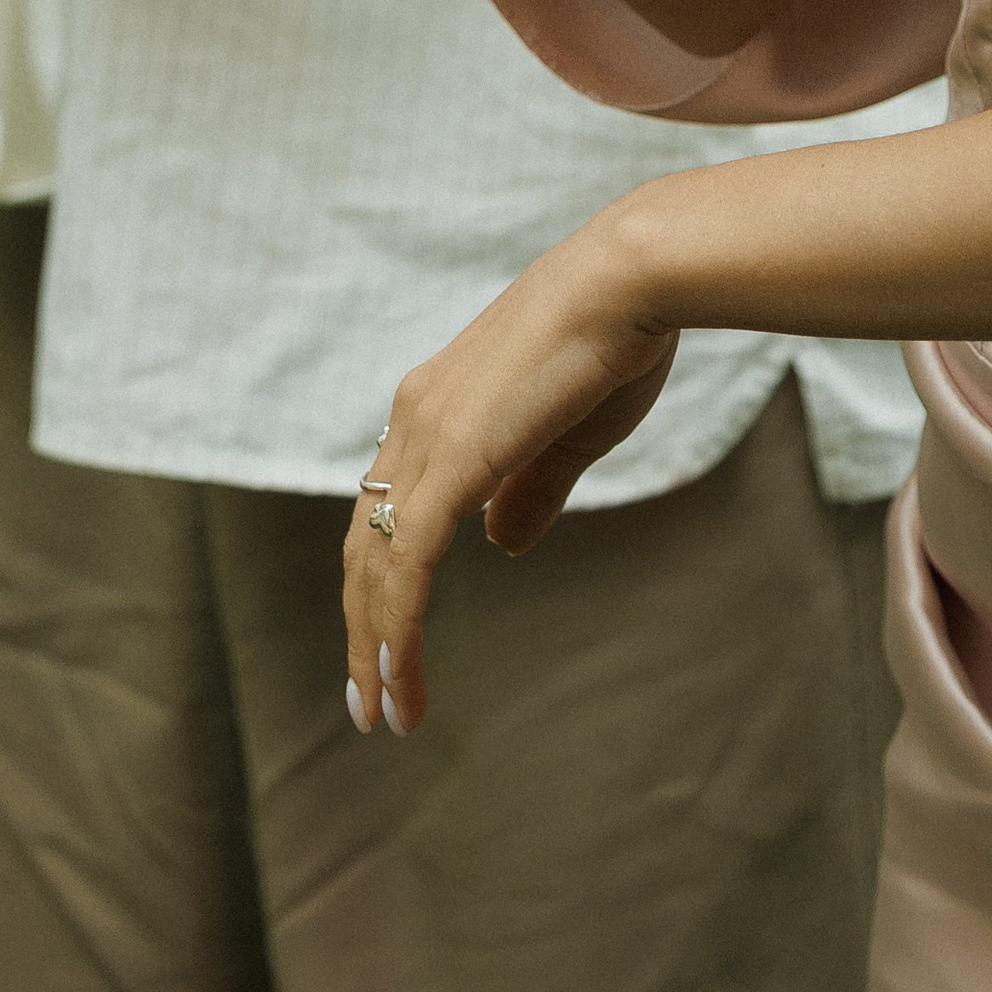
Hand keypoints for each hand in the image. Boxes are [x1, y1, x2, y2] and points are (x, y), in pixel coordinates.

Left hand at [342, 204, 681, 736]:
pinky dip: (398, 625)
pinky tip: (401, 676)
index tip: (385, 645)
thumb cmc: (613, 343)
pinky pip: (411, 559)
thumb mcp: (565, 434)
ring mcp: (427, 433)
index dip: (380, 582)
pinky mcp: (455, 455)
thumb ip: (527, 489)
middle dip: (362, 629)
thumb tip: (499, 544)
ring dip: (375, 645)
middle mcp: (415, 417)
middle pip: (366, 544)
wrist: (630, 277)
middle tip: (369, 704)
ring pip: (378, 562)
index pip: (388, 510)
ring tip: (384, 714)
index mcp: (437, 407)